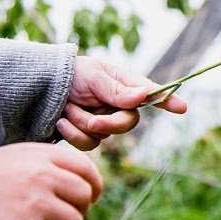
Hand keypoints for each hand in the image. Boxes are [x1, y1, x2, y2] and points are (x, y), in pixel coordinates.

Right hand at [0, 142, 102, 219]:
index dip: (91, 189)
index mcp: (37, 154)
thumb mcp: (10, 161)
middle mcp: (40, 174)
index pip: (85, 168)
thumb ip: (43, 166)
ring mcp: (35, 201)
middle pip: (84, 197)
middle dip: (76, 215)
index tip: (85, 202)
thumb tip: (83, 188)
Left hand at [56, 56, 187, 149]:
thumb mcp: (91, 76)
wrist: (38, 90)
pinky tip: (60, 122)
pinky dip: (73, 133)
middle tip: (93, 122)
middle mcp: (117, 104)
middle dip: (109, 124)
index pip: (150, 93)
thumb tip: (144, 95)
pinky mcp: (88, 136)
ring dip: (82, 123)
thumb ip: (115, 90)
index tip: (182, 107)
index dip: (167, 100)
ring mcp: (103, 122)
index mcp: (123, 84)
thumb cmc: (68, 75)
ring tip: (66, 109)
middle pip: (128, 123)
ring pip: (104, 136)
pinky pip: (88, 145)